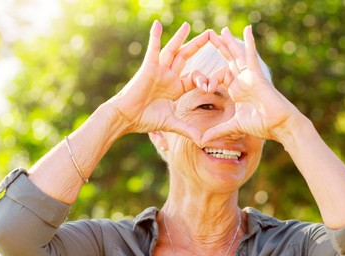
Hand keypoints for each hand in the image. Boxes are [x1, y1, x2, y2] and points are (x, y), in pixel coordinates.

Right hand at [108, 21, 211, 141]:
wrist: (126, 118)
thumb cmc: (145, 119)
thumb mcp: (171, 124)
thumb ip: (188, 130)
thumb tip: (203, 141)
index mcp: (176, 87)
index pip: (196, 77)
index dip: (207, 78)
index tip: (217, 79)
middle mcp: (169, 76)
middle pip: (187, 57)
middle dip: (198, 46)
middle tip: (211, 34)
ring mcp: (159, 70)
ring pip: (173, 50)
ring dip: (181, 38)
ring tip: (189, 25)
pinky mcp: (149, 67)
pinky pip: (153, 49)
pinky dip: (155, 36)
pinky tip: (158, 24)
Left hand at [201, 26, 300, 145]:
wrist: (278, 125)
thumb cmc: (261, 124)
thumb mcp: (234, 126)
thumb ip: (217, 130)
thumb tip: (201, 140)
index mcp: (237, 91)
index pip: (219, 77)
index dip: (208, 79)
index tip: (203, 86)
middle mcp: (243, 81)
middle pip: (228, 60)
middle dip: (219, 48)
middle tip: (209, 35)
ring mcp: (250, 77)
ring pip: (238, 55)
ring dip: (230, 42)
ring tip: (222, 30)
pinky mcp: (257, 75)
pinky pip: (251, 56)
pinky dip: (250, 42)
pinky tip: (247, 29)